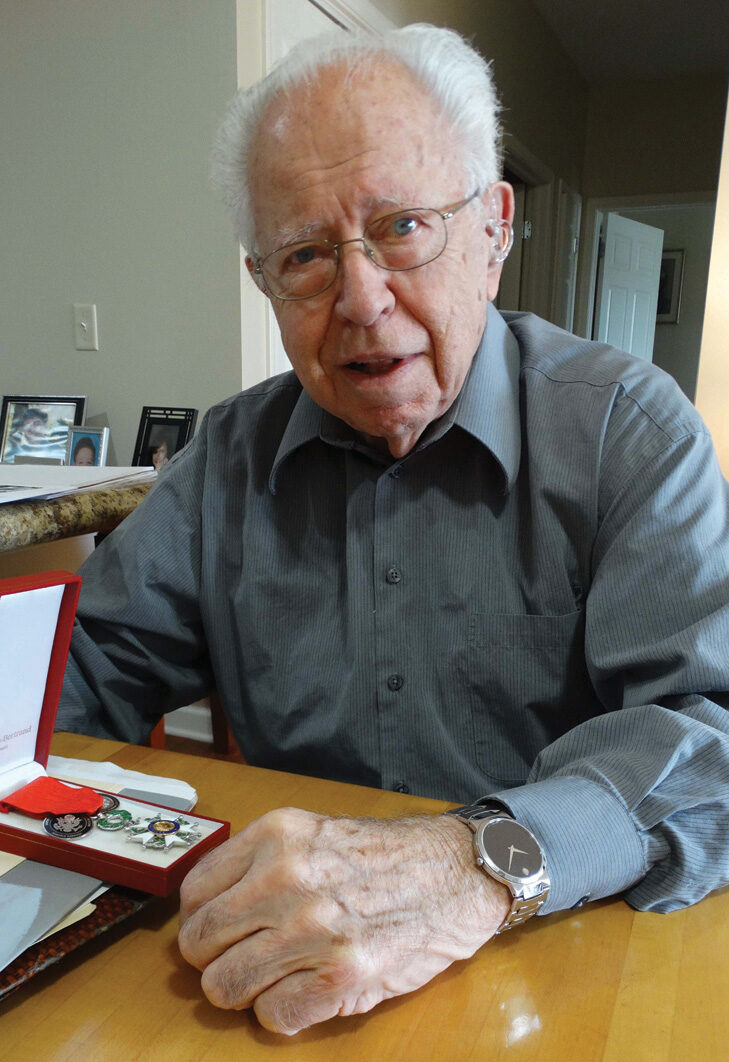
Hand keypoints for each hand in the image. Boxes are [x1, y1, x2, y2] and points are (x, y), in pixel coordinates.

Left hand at [178, 808, 508, 1034]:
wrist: (453, 874)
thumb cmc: (384, 857)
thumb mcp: (313, 832)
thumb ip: (260, 861)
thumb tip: (206, 908)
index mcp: (276, 835)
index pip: (193, 893)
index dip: (201, 919)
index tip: (217, 930)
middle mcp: (286, 879)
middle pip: (199, 944)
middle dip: (214, 958)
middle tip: (242, 958)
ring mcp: (311, 929)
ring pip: (224, 986)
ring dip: (244, 990)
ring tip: (273, 977)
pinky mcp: (339, 976)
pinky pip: (270, 1017)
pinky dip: (281, 1013)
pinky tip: (304, 990)